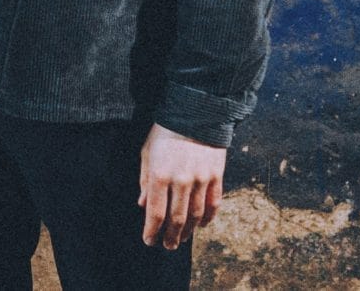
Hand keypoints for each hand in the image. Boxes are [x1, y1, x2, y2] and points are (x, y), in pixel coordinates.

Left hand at [138, 123, 224, 248]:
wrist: (195, 113)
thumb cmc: (164, 132)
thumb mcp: (147, 152)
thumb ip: (145, 180)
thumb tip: (143, 205)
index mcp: (160, 174)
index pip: (156, 212)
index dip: (152, 230)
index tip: (149, 241)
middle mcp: (181, 180)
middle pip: (177, 218)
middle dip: (171, 236)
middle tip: (167, 246)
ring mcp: (201, 179)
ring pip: (196, 215)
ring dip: (188, 231)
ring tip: (181, 239)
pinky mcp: (216, 176)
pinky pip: (214, 203)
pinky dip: (208, 218)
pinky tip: (202, 225)